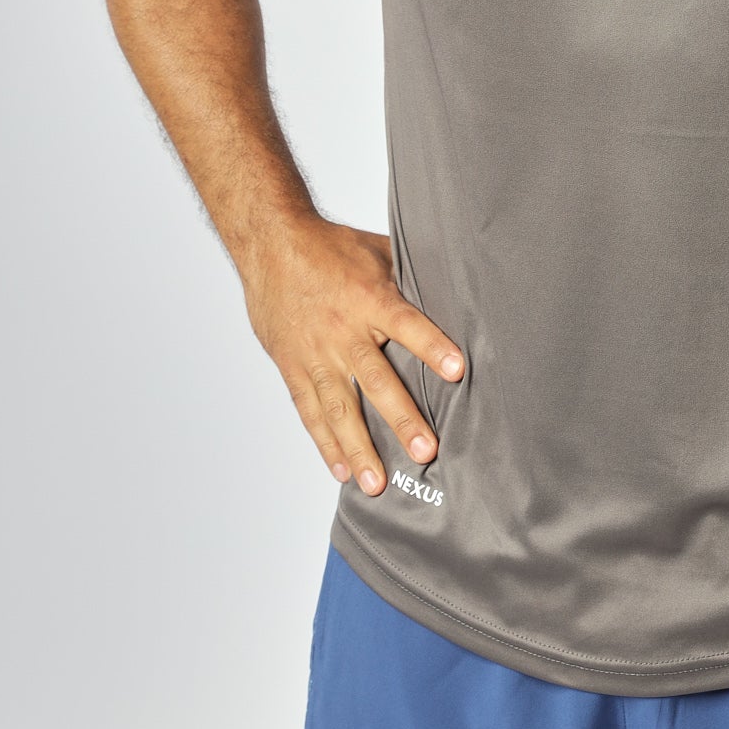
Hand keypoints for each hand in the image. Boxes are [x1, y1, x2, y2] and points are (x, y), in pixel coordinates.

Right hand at [241, 218, 464, 493]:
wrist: (271, 245)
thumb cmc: (330, 247)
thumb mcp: (377, 251)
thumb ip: (410, 278)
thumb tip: (454, 289)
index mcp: (370, 298)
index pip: (407, 324)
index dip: (432, 347)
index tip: (457, 370)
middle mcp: (344, 331)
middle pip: (376, 380)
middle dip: (402, 418)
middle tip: (424, 452)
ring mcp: (316, 354)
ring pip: (340, 408)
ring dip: (359, 448)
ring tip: (377, 483)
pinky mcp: (293, 367)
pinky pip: (310, 410)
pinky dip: (325, 442)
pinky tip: (341, 470)